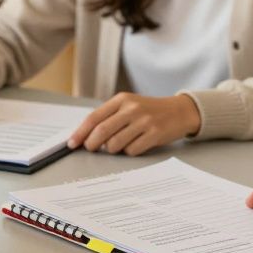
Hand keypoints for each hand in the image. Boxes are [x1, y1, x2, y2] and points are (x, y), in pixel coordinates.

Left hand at [67, 93, 200, 155]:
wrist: (179, 111)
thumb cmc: (149, 111)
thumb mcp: (129, 105)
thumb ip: (109, 116)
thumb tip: (86, 135)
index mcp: (121, 100)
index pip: (94, 117)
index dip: (80, 132)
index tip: (72, 143)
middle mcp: (132, 108)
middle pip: (101, 132)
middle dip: (91, 144)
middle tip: (90, 149)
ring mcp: (144, 121)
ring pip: (115, 144)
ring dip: (112, 150)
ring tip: (118, 145)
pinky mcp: (155, 134)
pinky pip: (132, 150)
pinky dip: (129, 152)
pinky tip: (135, 145)